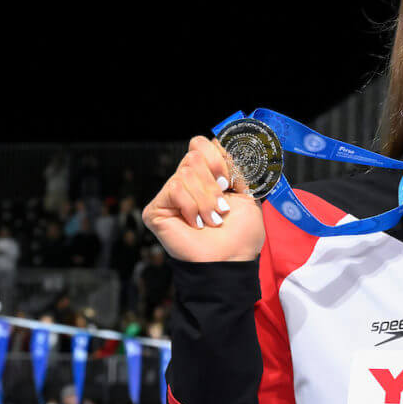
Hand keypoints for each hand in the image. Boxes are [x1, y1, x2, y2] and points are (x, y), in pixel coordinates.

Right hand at [142, 136, 264, 261]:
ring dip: (206, 200)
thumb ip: (236, 168)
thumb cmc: (241, 233)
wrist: (230, 258)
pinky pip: (175, 189)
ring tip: (213, 219)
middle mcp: (186, 183)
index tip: (230, 180)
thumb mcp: (247, 194)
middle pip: (194, 155)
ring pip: (186, 173)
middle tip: (222, 206)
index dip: (218, 157)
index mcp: (207, 177)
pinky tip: (196, 224)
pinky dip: (191, 207)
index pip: (202, 145)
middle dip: (214, 183)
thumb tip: (228, 146)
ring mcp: (170, 196)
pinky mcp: (156, 209)